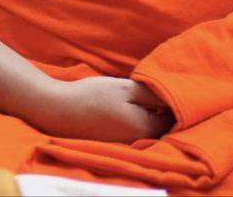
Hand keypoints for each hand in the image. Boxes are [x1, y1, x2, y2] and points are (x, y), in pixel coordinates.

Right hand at [29, 76, 173, 143]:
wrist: (58, 110)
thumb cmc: (92, 96)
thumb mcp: (125, 88)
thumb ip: (153, 93)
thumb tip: (175, 98)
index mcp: (145, 128)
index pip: (173, 118)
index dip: (171, 101)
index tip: (162, 87)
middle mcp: (139, 141)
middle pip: (160, 126)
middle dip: (160, 110)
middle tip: (150, 92)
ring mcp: (125, 144)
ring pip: (146, 129)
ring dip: (146, 116)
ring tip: (135, 98)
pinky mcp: (113, 143)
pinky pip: (132, 133)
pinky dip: (132, 121)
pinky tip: (120, 109)